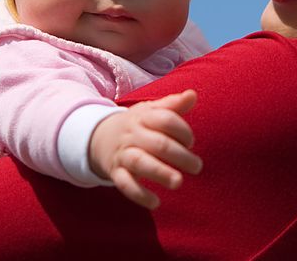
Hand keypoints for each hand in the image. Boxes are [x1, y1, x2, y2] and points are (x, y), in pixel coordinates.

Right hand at [88, 89, 201, 208]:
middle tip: (197, 166)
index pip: (165, 119)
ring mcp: (123, 154)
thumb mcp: (152, 110)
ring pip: (141, 163)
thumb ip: (174, 104)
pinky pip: (125, 184)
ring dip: (160, 173)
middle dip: (179, 155)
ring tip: (178, 182)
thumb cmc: (137, 123)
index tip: (191, 142)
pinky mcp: (116, 172)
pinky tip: (156, 203)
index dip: (182, 130)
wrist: (99, 136)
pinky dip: (139, 195)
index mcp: (144, 116)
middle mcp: (133, 134)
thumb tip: (193, 94)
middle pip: (158, 143)